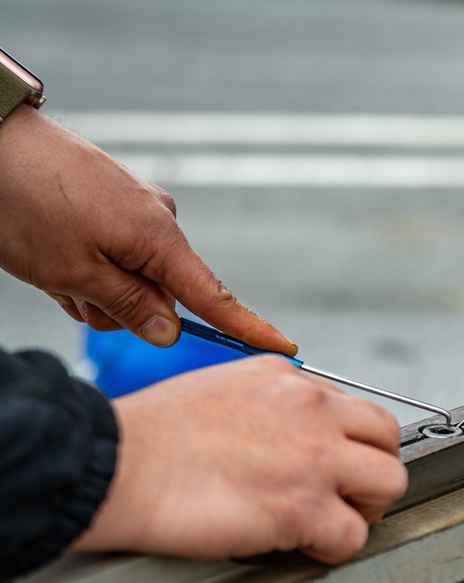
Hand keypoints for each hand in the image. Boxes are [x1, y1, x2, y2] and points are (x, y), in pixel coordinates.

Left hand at [0, 106, 295, 354]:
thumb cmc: (23, 202)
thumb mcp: (72, 272)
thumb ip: (128, 307)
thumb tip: (173, 332)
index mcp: (158, 238)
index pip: (214, 297)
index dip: (248, 328)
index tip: (284, 346)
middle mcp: (158, 219)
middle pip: (159, 295)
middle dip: (115, 307)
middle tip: (66, 289)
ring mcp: (136, 208)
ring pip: (129, 278)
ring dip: (90, 287)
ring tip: (50, 263)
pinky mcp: (114, 201)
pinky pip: (114, 252)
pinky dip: (85, 264)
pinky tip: (52, 247)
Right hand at [71, 356, 405, 563]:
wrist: (119, 462)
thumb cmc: (152, 434)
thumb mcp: (222, 387)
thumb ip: (268, 403)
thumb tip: (286, 430)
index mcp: (289, 379)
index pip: (353, 408)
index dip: (348, 442)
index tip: (334, 463)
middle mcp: (311, 409)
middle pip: (387, 437)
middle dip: (371, 467)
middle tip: (347, 492)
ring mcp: (315, 456)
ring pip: (390, 480)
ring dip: (367, 507)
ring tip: (335, 519)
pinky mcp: (304, 505)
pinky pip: (354, 535)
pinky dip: (337, 547)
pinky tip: (309, 545)